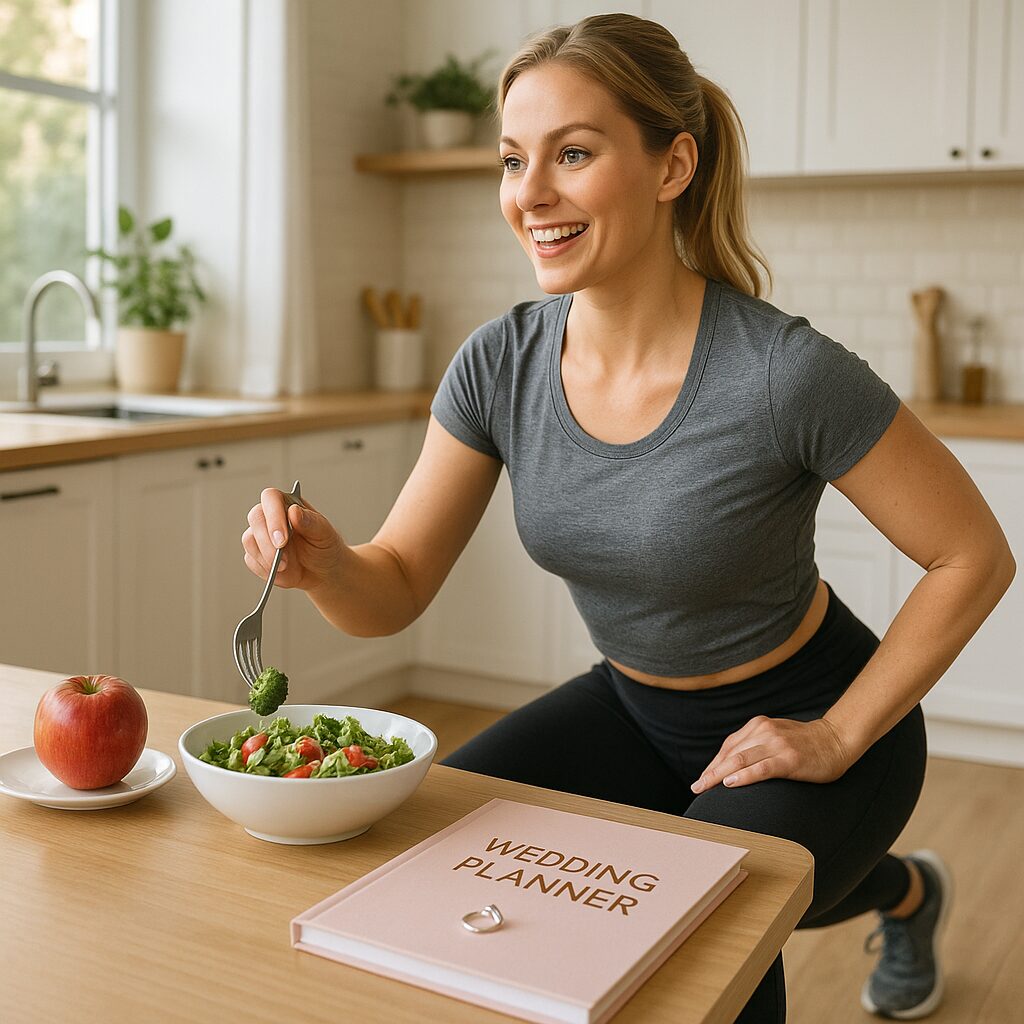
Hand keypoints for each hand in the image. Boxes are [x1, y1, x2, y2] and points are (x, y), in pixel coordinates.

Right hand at [242, 487, 345, 592]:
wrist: (323, 572)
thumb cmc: (324, 547)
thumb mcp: (324, 534)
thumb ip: (311, 522)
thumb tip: (293, 511)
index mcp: (288, 503)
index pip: (271, 498)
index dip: (273, 517)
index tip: (282, 540)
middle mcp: (270, 515)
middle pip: (256, 518)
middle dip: (267, 542)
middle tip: (283, 560)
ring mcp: (260, 534)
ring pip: (249, 540)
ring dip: (267, 557)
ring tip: (287, 567)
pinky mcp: (255, 553)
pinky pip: (251, 560)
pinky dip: (265, 569)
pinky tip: (281, 571)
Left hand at [689, 715, 852, 793]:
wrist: (836, 740)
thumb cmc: (804, 742)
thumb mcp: (775, 735)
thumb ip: (756, 744)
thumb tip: (732, 764)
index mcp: (758, 725)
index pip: (728, 745)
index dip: (713, 763)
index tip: (702, 779)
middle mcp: (764, 731)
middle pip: (730, 753)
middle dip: (711, 771)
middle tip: (697, 787)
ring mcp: (777, 744)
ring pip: (740, 760)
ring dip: (719, 775)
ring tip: (705, 787)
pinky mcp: (789, 759)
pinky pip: (761, 768)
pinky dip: (743, 776)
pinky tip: (730, 783)